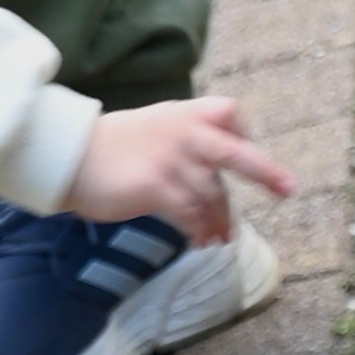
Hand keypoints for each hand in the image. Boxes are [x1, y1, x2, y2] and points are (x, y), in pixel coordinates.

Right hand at [66, 96, 290, 245]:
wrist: (68, 156)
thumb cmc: (109, 147)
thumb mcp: (152, 127)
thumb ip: (184, 139)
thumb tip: (212, 175)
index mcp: (182, 115)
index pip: (228, 112)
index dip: (241, 132)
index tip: (243, 148)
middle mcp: (182, 134)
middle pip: (235, 153)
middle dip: (265, 172)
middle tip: (286, 190)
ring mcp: (170, 161)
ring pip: (213, 196)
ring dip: (221, 221)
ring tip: (221, 238)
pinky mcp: (156, 188)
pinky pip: (191, 216)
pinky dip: (199, 231)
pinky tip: (199, 241)